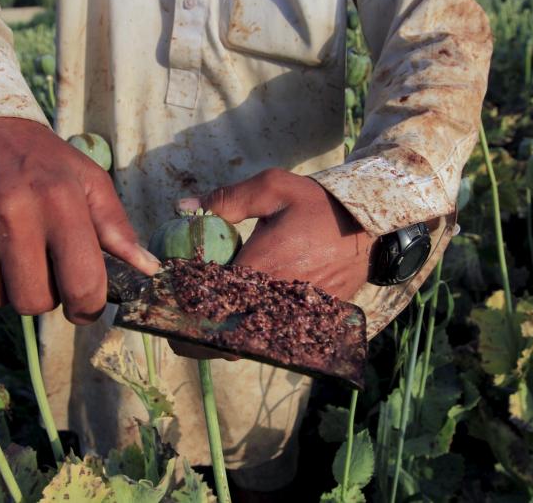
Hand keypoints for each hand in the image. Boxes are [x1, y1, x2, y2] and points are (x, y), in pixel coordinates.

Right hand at [0, 117, 159, 323]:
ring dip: (6, 285)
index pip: (83, 284)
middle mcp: (14, 213)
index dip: (88, 308)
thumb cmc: (37, 157)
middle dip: (45, 296)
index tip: (84, 306)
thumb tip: (148, 269)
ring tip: (7, 248)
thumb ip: (117, 227)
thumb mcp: (86, 179)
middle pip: (35, 303)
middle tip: (41, 267)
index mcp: (60, 200)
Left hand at [169, 168, 374, 359]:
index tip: (163, 308)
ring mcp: (295, 315)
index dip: (182, 311)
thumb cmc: (318, 205)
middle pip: (225, 337)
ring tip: (199, 328)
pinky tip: (236, 323)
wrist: (369, 226)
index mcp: (263, 267)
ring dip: (220, 340)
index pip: (211, 302)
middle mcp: (277, 299)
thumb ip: (227, 200)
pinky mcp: (310, 321)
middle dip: (195, 337)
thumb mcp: (273, 188)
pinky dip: (249, 338)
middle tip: (175, 327)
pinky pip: (271, 340)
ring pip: (248, 344)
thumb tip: (184, 209)